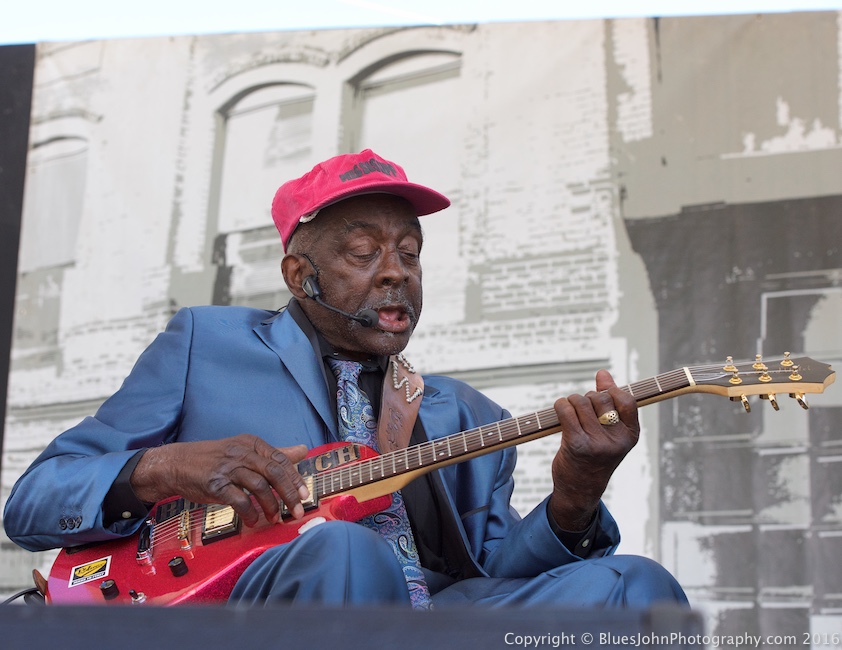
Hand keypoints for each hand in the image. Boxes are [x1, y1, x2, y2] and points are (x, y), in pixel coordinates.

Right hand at [130, 434, 309, 526]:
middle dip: (289, 494)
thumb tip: (303, 450)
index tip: (304, 495)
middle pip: (274, 472)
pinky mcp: (215, 484)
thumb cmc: (215, 459)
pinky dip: (249, 512)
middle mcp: (242, 453)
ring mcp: (228, 468)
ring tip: (275, 518)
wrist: (177, 464)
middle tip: (296, 511)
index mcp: (252, 444)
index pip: (281, 459)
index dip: (295, 478)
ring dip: (270, 505)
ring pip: (259, 486)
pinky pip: (239, 499)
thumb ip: (274, 454)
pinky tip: (252, 521)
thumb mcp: (245, 451)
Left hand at [549, 369, 639, 530]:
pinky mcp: (576, 444)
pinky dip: (561, 405)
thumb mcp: (610, 433)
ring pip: (581, 402)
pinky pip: (566, 410)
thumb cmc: (595, 456)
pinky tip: (560, 410)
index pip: (627, 400)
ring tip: (570, 413)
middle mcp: (616, 440)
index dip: (612, 391)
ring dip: (572, 402)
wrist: (580, 489)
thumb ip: (610, 403)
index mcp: (630, 436)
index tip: (602, 393)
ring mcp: (597, 443)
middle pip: (600, 398)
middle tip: (582, 411)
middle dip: (588, 398)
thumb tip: (603, 374)